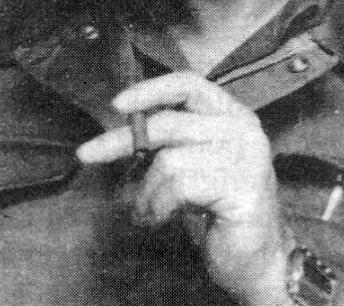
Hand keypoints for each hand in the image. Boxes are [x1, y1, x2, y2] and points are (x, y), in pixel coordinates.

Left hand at [77, 72, 290, 305]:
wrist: (257, 260)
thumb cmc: (217, 210)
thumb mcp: (190, 164)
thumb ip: (167, 140)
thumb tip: (119, 126)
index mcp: (231, 116)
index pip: (188, 83)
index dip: (149, 90)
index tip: (116, 104)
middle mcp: (243, 130)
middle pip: (166, 123)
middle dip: (120, 141)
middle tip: (86, 155)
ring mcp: (247, 158)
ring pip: (167, 160)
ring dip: (146, 191)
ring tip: (146, 210)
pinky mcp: (243, 188)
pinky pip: (178, 187)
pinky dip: (158, 205)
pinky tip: (159, 218)